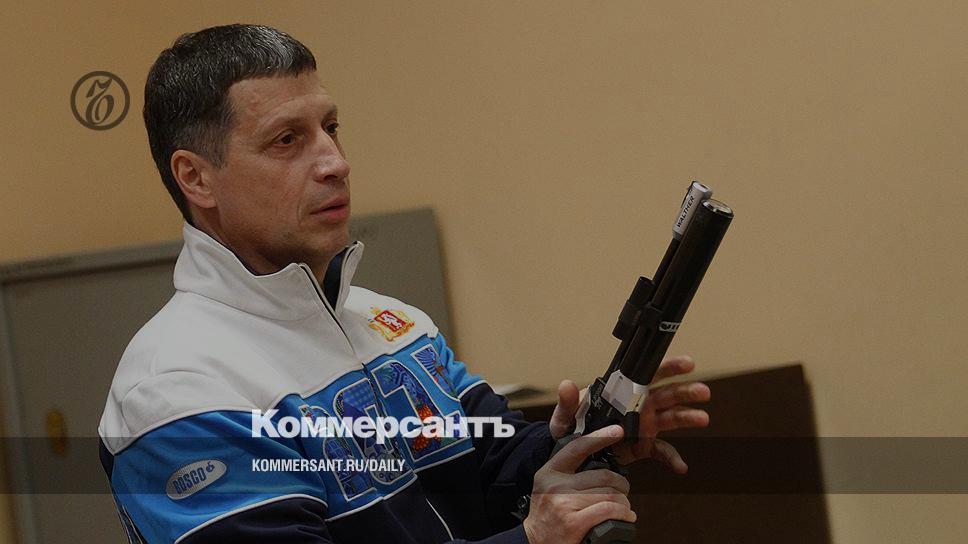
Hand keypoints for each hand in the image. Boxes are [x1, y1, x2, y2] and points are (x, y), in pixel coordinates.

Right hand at [523, 425, 634, 543]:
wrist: (534, 543)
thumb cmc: (547, 516)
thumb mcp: (548, 486)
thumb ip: (567, 472)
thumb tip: (599, 462)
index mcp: (550, 472)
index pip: (577, 448)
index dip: (600, 437)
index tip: (616, 431)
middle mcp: (556, 486)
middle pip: (603, 476)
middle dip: (621, 484)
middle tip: (623, 490)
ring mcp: (565, 504)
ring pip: (610, 495)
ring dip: (624, 502)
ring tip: (624, 507)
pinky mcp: (575, 522)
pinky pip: (609, 510)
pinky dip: (624, 514)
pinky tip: (625, 516)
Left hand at [548, 355, 710, 472]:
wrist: (572, 455)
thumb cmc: (569, 428)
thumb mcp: (564, 416)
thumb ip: (568, 401)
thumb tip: (566, 385)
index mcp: (622, 392)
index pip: (648, 375)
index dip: (669, 367)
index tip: (687, 364)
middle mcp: (638, 406)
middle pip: (667, 394)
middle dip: (686, 391)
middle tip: (703, 391)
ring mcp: (644, 425)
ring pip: (671, 418)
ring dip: (687, 417)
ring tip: (703, 418)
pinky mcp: (643, 446)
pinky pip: (662, 451)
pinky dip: (672, 458)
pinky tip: (681, 466)